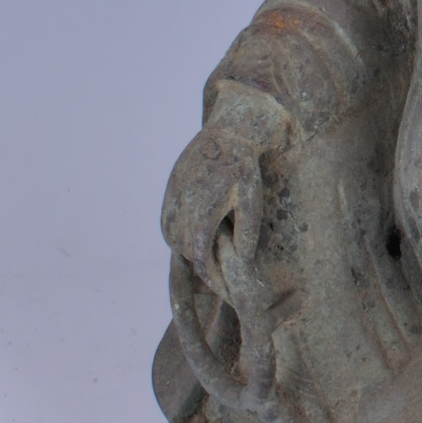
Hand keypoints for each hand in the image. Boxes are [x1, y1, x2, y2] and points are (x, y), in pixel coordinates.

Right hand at [161, 124, 266, 300]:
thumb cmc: (245, 167)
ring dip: (191, 253)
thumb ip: (246, 231)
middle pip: (189, 253)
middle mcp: (180, 208)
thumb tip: (241, 260)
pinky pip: (169, 224)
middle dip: (205, 269)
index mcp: (201, 212)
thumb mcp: (252, 199)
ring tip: (212, 260)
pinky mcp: (169, 192)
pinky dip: (180, 236)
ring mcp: (171, 199)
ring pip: (175, 241)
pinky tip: (196, 238)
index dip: (214, 281)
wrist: (229, 131)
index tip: (226, 292)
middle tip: (224, 281)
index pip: (202, 261)